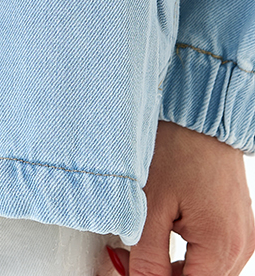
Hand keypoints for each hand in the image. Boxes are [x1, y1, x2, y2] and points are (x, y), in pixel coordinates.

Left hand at [125, 120, 254, 275]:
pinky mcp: (239, 225)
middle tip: (132, 257)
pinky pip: (216, 254)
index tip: (133, 271)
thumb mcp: (151, 205)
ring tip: (148, 241)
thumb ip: (148, 256)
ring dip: (178, 268)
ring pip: (208, 272)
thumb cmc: (177, 148)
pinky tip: (168, 232)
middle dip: (165, 275)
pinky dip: (192, 253)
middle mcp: (240, 246)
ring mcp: (243, 236)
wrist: (199, 114)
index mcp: (221, 246)